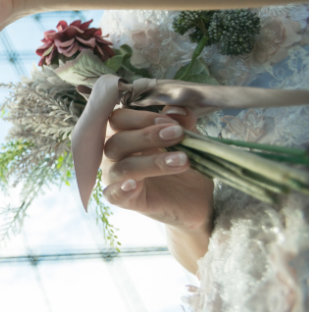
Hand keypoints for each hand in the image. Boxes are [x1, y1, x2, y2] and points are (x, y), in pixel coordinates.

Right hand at [102, 106, 212, 272]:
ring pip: (122, 166)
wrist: (198, 203)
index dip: (142, 118)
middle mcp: (116, 156)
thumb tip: (176, 109)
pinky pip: (113, 195)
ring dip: (152, 161)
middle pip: (116, 141)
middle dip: (147, 135)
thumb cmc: (185, 167)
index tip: (172, 123)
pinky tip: (134, 184)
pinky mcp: (125, 201)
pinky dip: (121, 189)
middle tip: (177, 135)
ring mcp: (117, 178)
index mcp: (126, 135)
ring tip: (182, 161)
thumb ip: (182, 124)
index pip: (118, 119)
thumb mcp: (189, 142)